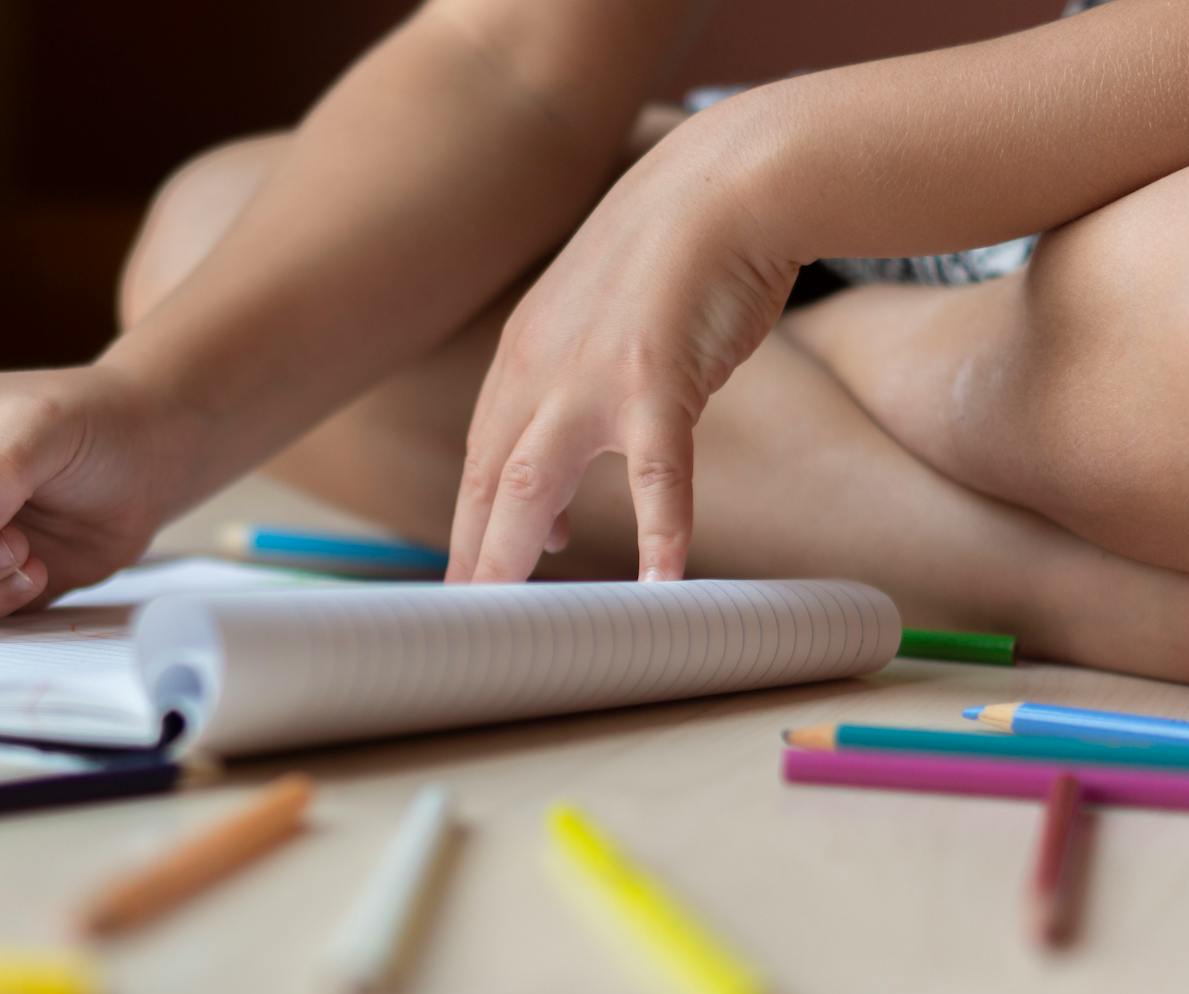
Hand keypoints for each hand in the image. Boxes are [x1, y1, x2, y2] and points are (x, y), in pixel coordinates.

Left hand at [447, 103, 796, 583]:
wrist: (726, 179)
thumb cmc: (671, 259)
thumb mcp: (592, 325)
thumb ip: (566, 399)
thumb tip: (556, 506)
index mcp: (521, 359)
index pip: (481, 460)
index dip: (471, 525)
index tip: (465, 579)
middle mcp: (538, 371)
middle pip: (488, 482)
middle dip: (472, 554)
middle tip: (462, 619)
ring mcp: (593, 377)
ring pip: (537, 484)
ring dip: (516, 553)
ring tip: (511, 617)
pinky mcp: (659, 379)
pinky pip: (657, 472)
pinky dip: (660, 530)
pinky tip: (662, 584)